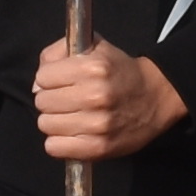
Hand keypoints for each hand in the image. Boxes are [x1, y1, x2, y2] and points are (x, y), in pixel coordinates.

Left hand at [32, 34, 187, 160]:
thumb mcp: (94, 47)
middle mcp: (94, 95)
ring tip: (71, 117)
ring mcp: (97, 125)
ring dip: (55, 121)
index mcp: (92, 67)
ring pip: (46, 125)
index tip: (60, 82)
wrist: (158, 96)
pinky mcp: (99, 148)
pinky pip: (55, 148)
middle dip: (51, 100)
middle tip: (67, 100)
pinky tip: (72, 134)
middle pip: (42, 102)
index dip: (49, 79)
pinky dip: (59, 142)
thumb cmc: (120, 71)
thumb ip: (59, 53)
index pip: (42, 78)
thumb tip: (37, 85)